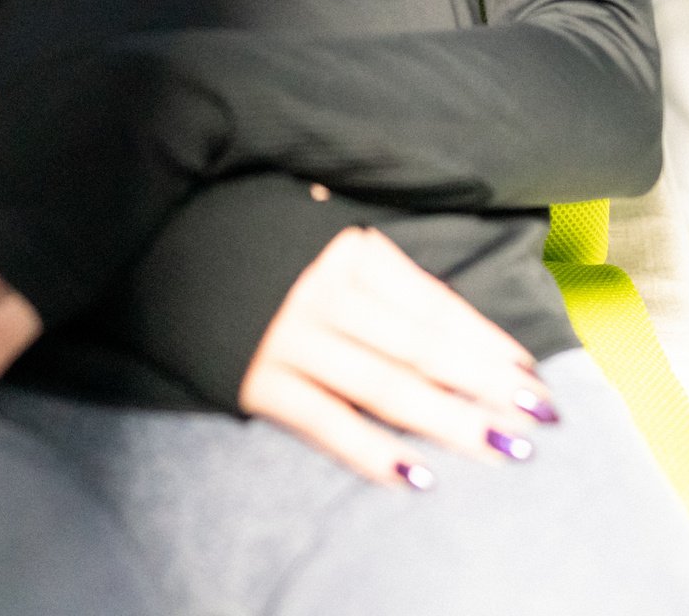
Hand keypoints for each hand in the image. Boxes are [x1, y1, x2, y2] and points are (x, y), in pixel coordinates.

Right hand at [238, 226, 556, 488]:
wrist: (148, 235)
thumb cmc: (241, 224)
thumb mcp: (312, 214)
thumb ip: (369, 252)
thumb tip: (432, 296)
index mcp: (349, 249)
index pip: (434, 304)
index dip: (485, 341)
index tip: (527, 373)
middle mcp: (326, 293)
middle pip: (423, 350)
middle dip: (487, 386)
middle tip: (539, 416)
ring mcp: (290, 339)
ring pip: (387, 388)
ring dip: (451, 421)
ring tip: (502, 446)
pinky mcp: (254, 379)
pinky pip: (324, 423)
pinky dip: (370, 452)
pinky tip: (415, 475)